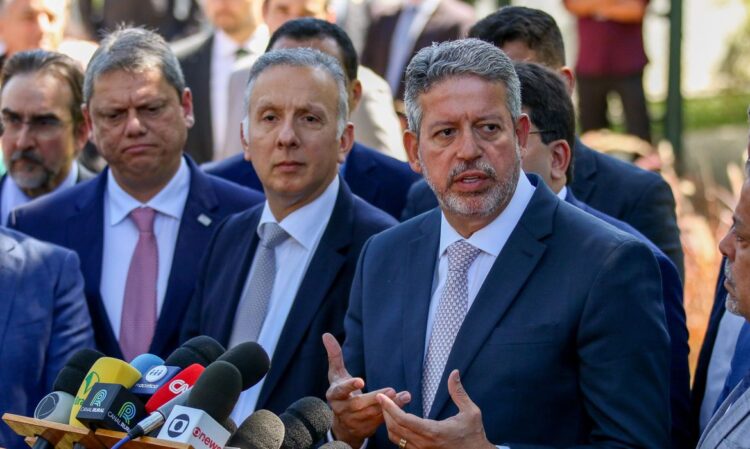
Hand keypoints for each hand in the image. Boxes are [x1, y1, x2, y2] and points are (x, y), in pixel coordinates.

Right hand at [322, 333, 410, 448]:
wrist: (342, 423)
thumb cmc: (341, 392)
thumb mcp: (337, 374)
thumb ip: (334, 355)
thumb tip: (326, 334)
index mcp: (334, 394)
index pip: (340, 390)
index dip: (350, 386)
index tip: (361, 381)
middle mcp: (342, 409)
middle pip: (359, 404)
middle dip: (375, 398)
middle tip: (392, 390)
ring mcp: (353, 421)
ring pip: (372, 414)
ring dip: (389, 405)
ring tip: (404, 396)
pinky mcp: (364, 429)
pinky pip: (379, 422)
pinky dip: (392, 413)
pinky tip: (403, 403)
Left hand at [376, 370, 493, 448]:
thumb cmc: (474, 434)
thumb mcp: (470, 411)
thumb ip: (458, 392)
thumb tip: (454, 373)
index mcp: (433, 432)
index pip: (403, 420)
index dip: (389, 407)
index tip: (381, 396)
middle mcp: (424, 444)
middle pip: (394, 429)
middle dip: (385, 413)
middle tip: (383, 399)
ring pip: (396, 439)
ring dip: (389, 423)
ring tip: (388, 409)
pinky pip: (402, 445)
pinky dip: (396, 433)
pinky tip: (398, 422)